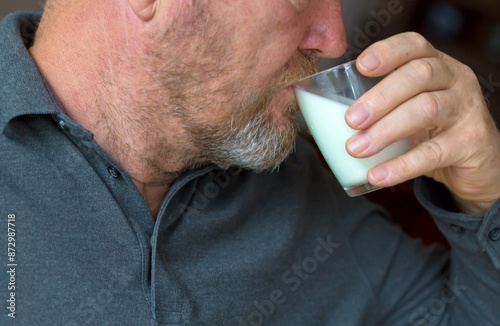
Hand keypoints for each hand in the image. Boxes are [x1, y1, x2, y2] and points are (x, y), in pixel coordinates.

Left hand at [344, 32, 499, 214]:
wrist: (476, 163)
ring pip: (426, 109)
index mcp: (435, 65)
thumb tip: (322, 121)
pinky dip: (401, 165)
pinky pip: (433, 153)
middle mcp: (455, 80)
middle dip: (380, 97)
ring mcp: (467, 109)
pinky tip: (377, 175)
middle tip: (351, 120)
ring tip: (356, 149)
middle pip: (419, 75)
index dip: (388, 52)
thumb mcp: (409, 110)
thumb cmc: (431, 131)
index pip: (414, 46)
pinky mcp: (471, 142)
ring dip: (386, 130)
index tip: (360, 66)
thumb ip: (380, 108)